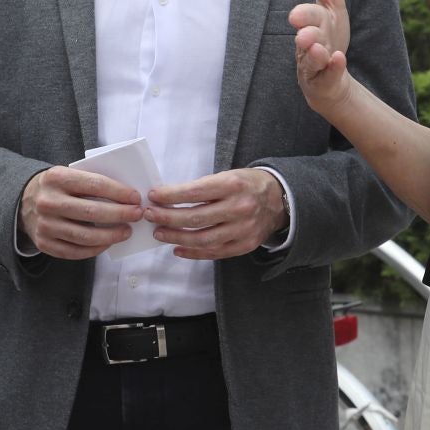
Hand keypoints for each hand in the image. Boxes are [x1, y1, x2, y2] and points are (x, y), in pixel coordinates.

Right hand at [19, 167, 141, 259]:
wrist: (24, 202)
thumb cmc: (58, 188)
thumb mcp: (68, 175)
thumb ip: (91, 182)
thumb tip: (126, 196)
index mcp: (56, 178)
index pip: (94, 184)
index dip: (119, 192)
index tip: (136, 198)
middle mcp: (48, 202)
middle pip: (91, 212)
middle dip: (120, 214)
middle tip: (137, 215)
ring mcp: (45, 225)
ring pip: (85, 236)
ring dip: (111, 235)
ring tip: (126, 231)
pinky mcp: (44, 243)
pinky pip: (75, 251)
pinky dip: (95, 249)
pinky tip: (108, 243)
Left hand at [144, 169, 287, 259]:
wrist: (279, 199)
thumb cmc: (246, 185)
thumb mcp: (227, 176)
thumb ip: (201, 188)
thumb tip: (167, 198)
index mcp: (232, 185)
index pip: (194, 192)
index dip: (170, 196)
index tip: (153, 196)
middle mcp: (239, 208)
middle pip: (195, 218)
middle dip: (168, 218)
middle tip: (150, 216)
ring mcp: (243, 229)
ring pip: (203, 239)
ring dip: (176, 237)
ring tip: (159, 233)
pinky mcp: (245, 245)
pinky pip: (214, 253)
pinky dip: (193, 253)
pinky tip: (178, 248)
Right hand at [289, 0, 352, 117]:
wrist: (328, 81)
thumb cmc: (328, 37)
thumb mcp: (331, 5)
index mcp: (314, 22)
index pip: (310, 14)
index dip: (305, 13)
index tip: (296, 12)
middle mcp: (311, 43)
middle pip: (308, 36)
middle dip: (306, 30)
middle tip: (301, 28)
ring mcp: (315, 65)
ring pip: (312, 59)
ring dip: (314, 52)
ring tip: (318, 47)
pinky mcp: (323, 82)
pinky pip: (328, 77)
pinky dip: (333, 68)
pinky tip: (339, 60)